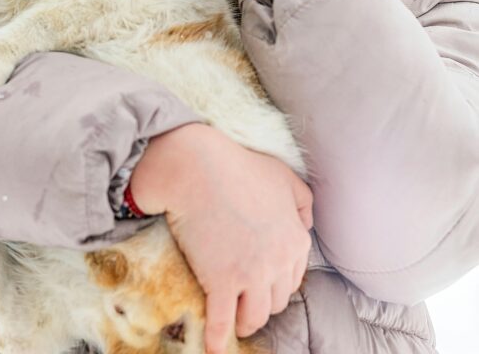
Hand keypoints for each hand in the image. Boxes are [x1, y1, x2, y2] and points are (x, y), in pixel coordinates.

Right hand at [129, 123, 312, 353]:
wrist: (196, 168)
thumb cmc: (237, 166)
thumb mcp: (282, 176)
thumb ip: (302, 201)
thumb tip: (306, 224)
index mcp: (295, 240)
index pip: (293, 278)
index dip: (276, 282)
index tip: (263, 284)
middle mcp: (279, 262)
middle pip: (276, 301)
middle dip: (262, 301)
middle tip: (246, 298)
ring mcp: (251, 275)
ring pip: (255, 317)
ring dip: (244, 321)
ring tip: (233, 320)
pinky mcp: (222, 282)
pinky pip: (223, 323)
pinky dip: (218, 340)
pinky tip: (214, 348)